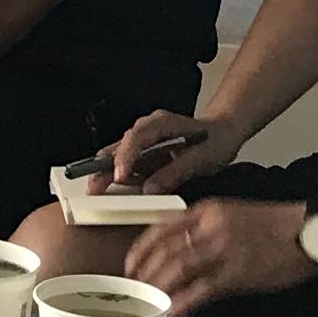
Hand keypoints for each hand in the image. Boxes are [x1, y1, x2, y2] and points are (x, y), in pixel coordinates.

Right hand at [106, 110, 222, 187]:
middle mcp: (146, 129)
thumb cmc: (214, 139)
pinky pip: (127, 165)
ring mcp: (143, 141)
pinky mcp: (145, 153)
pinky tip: (115, 191)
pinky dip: (120, 177)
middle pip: (118, 147)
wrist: (223, 133)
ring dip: (107, 174)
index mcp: (159, 123)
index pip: (135, 138)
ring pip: (118, 156)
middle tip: (93, 189)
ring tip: (98, 193)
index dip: (125, 157)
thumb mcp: (200, 157)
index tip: (119, 176)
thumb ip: (175, 172)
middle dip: (103, 168)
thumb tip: (151, 188)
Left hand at [123, 193, 317, 311]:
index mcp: (206, 211)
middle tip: (133, 290)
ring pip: (176, 270)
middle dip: (143, 273)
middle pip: (163, 251)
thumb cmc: (277, 226)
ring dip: (157, 288)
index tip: (130, 265)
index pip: (161, 228)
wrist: (313, 229)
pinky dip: (181, 303)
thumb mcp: (234, 214)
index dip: (140, 250)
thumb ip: (206, 228)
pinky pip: (200, 290)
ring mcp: (223, 250)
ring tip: (147, 304)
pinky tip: (171, 314)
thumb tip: (182, 252)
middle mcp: (209, 228)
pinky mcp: (237, 273)